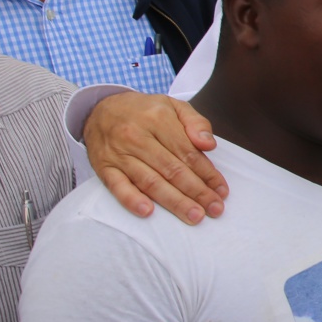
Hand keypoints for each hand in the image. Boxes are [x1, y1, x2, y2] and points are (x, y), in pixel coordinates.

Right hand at [84, 92, 227, 224]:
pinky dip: (132, 200)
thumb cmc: (144, 111)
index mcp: (158, 119)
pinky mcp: (103, 167)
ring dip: (174, 201)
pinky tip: (148, 212)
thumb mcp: (173, 106)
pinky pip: (117, 186)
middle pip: (172, 169)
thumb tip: (209, 145)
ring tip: (193, 216)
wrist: (99, 109)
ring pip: (150, 181)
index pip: (188, 152)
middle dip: (197, 192)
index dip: (207, 174)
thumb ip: (195, 123)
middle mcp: (137, 136)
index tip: (222, 191)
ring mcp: (119, 153)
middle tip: (215, 209)